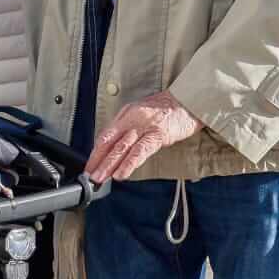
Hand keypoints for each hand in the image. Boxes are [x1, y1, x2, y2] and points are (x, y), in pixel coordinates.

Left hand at [86, 91, 202, 181]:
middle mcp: (132, 119)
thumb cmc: (165, 108)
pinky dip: (129, 164)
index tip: (89, 166)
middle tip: (89, 176)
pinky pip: (140, 151)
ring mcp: (144, 126)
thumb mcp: (140, 112)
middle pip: (110, 142)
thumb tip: (113, 146)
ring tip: (100, 178)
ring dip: (109, 165)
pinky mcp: (158, 134)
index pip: (105, 135)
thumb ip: (127, 127)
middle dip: (98, 161)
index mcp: (126, 114)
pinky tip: (121, 174)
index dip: (95, 153)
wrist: (188, 100)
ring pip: (122, 148)